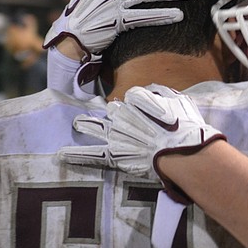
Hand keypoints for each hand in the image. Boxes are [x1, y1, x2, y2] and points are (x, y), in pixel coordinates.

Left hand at [58, 84, 225, 203]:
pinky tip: (62, 154)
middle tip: (126, 124)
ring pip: (96, 126)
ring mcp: (116, 135)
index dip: (141, 105)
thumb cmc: (185, 126)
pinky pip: (91, 155)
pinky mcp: (114, 155)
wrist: (182, 151)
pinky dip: (76, 155)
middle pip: (114, 110)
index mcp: (137, 99)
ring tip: (77, 124)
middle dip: (118, 115)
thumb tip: (153, 92)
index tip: (151, 114)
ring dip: (87, 125)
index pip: (132, 97)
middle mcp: (123, 114)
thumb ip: (163, 93)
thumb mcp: (180, 100)